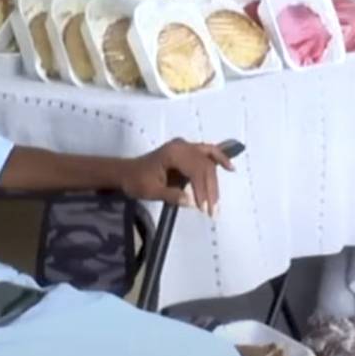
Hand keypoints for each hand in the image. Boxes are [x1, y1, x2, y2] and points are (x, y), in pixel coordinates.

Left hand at [120, 138, 238, 216]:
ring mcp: (184, 146)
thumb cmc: (136, 181)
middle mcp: (181, 146)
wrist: (125, 173)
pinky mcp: (186, 151)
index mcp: (172, 153)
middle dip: (210, 188)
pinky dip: (218, 159)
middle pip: (205, 165)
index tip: (203, 208)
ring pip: (208, 160)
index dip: (201, 189)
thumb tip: (190, 201)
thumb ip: (171, 195)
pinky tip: (229, 167)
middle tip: (212, 209)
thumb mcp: (151, 191)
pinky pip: (206, 153)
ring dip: (215, 180)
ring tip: (217, 199)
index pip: (195, 170)